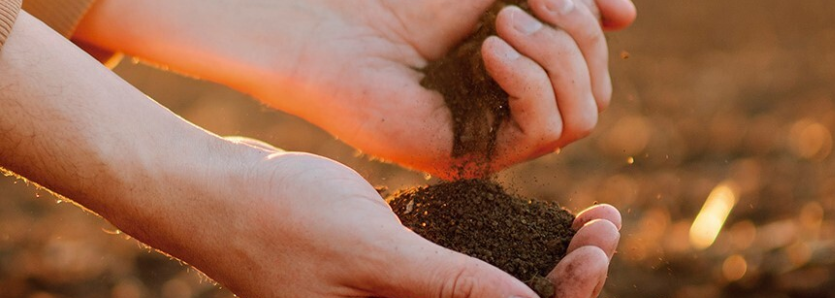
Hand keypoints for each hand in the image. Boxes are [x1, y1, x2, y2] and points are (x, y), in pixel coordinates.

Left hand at [74, 0, 636, 178]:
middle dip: (578, 37)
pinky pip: (543, 130)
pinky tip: (491, 50)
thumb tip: (629, 14)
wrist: (340, 29)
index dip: (593, 27)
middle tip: (533, 2)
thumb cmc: (411, 5)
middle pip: (597, 91)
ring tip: (505, 24)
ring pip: (582, 115)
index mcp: (523, 75)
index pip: (595, 67)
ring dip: (558, 57)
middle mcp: (515, 112)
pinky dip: (531, 80)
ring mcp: (497, 137)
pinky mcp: (476, 157)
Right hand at [178, 137, 621, 297]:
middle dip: (568, 277)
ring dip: (546, 261)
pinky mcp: (399, 273)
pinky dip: (507, 248)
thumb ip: (446, 287)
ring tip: (591, 220)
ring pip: (495, 292)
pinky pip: (468, 272)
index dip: (565, 296)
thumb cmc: (278, 221)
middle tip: (607, 223)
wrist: (215, 196)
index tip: (596, 246)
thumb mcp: (369, 253)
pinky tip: (537, 223)